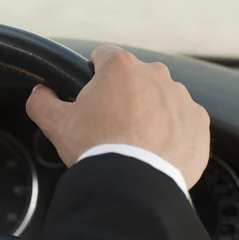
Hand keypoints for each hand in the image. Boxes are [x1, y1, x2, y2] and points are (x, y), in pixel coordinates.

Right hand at [26, 44, 209, 187]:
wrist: (134, 184)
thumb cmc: (96, 148)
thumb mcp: (55, 123)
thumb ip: (41, 100)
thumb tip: (39, 92)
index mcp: (120, 67)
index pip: (103, 55)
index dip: (92, 72)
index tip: (90, 94)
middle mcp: (155, 74)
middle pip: (133, 77)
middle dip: (122, 94)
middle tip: (108, 124)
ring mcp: (181, 98)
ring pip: (159, 98)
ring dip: (148, 112)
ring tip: (133, 141)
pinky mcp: (198, 122)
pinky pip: (182, 121)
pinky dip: (170, 131)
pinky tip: (153, 151)